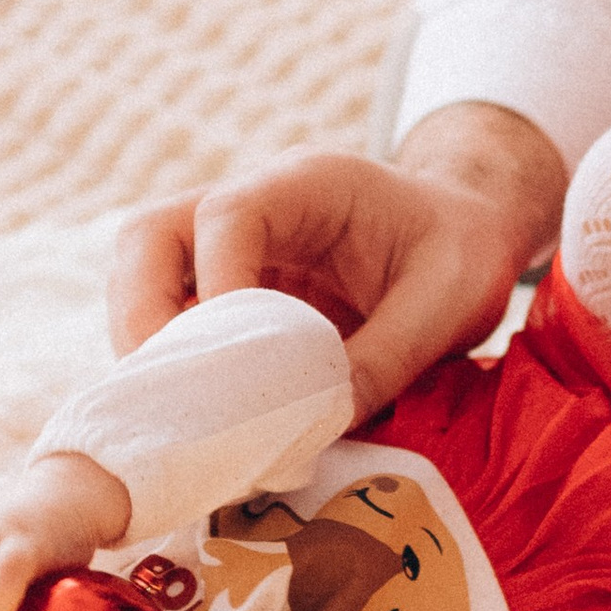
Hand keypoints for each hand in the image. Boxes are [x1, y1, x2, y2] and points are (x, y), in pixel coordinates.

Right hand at [108, 106, 560, 419]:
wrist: (468, 233)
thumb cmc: (462, 251)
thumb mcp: (448, 304)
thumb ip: (387, 359)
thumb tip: (319, 426)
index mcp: (309, 184)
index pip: (227, 216)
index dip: (216, 287)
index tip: (231, 365)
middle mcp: (253, 205)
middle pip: (150, 235)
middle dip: (142, 314)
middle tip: (166, 398)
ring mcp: (232, 246)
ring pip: (144, 272)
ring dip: (146, 342)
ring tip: (175, 416)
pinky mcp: (229, 285)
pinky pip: (171, 312)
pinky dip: (170, 361)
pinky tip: (196, 416)